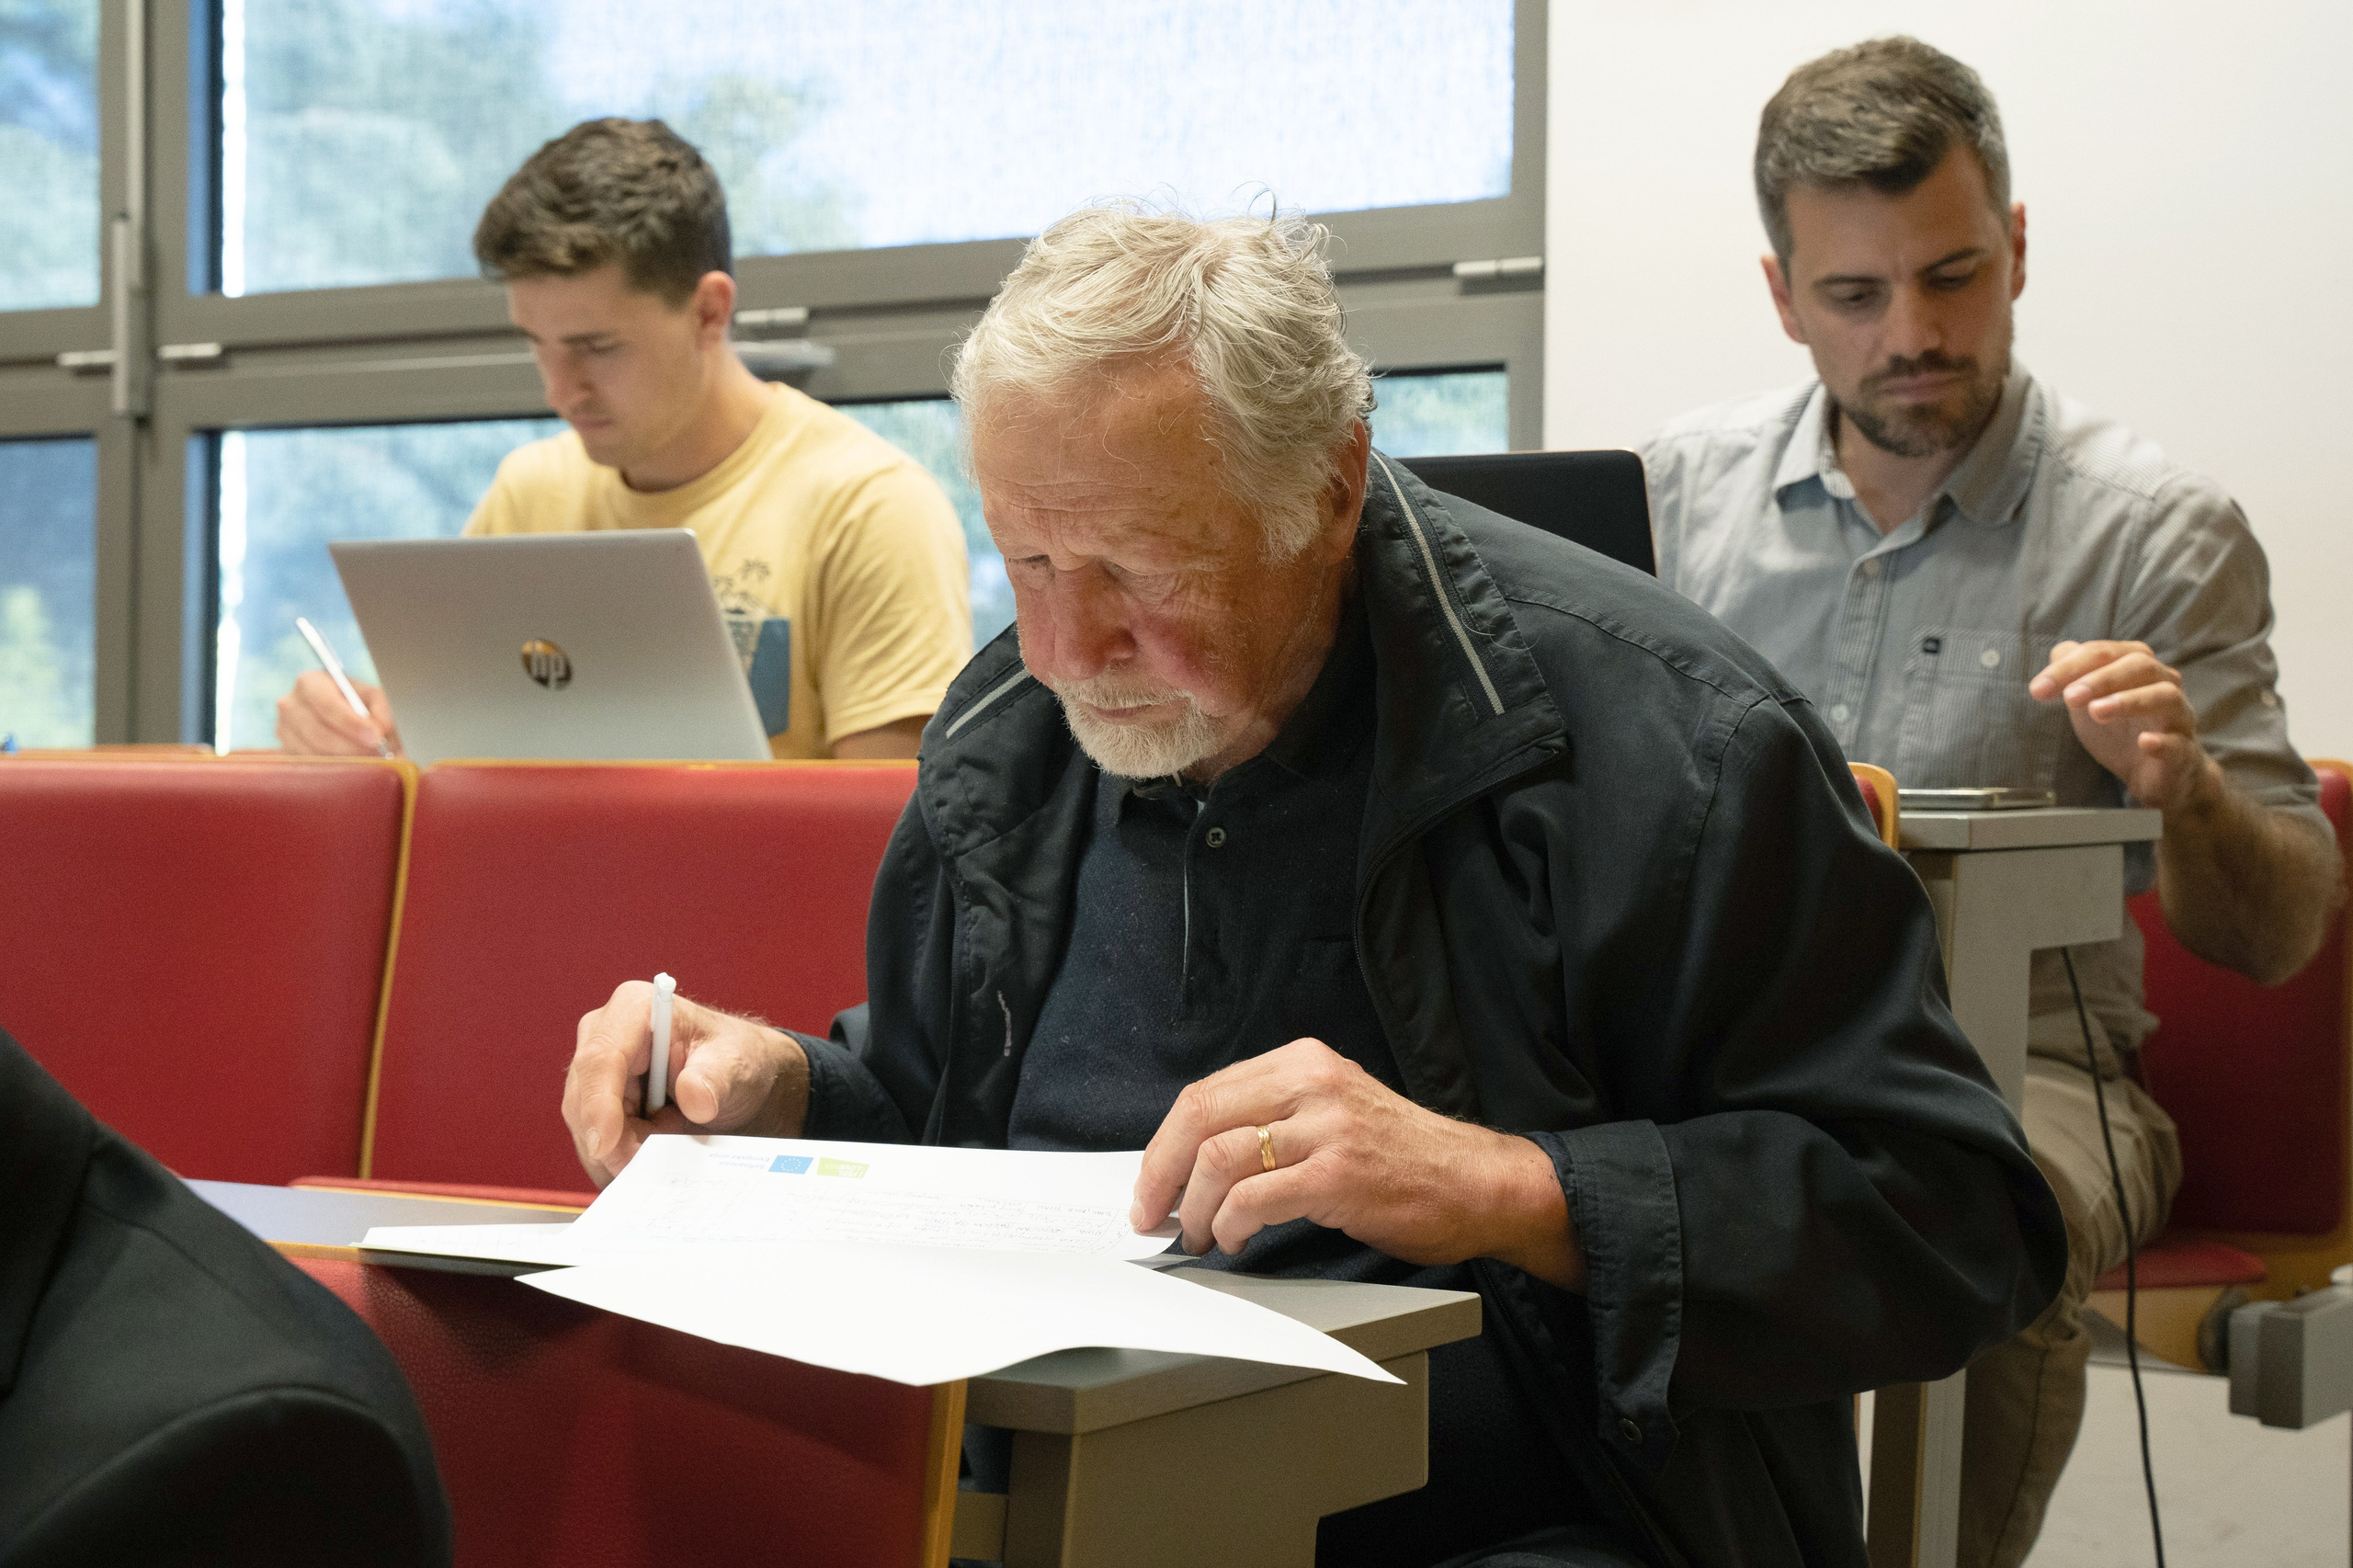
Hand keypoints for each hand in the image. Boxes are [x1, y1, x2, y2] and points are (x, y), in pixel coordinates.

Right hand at [275, 670, 403, 755]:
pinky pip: (309, 767)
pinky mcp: (286, 752)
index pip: (326, 704)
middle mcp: (290, 704)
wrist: (343, 716)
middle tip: (378, 754)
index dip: (351, 723)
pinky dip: (334, 770)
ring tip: (371, 760)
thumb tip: (381, 727)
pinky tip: (353, 766)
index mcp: (309, 682)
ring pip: (314, 753)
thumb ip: (381, 708)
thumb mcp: (373, 697)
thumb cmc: (358, 703)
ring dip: (346, 761)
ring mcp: (283, 730)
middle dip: (353, 747)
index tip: (375, 736)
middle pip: (319, 733)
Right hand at [561, 979, 809, 1186]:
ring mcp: (594, 1068)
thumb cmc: (733, 1059)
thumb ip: (714, 1079)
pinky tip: (656, 1145)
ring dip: (623, 1148)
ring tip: (672, 1134)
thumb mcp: (735, 1064)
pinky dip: (620, 1154)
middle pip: (584, 1099)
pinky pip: (592, 1139)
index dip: (598, 1104)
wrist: (734, 1077)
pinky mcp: (593, 1098)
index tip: (605, 1147)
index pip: (601, 1058)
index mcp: (635, 1009)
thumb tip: (694, 1099)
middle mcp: (604, 1033)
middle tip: (655, 1158)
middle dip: (614, 1140)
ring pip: (585, 1125)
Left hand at [1130, 1037, 1584, 1290]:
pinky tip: (1233, 1240)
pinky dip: (1228, 1225)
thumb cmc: (1404, 1157)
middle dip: (1161, 1172)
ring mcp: (1326, 1128)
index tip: (1151, 1180)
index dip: (1164, 1144)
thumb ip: (1273, 1118)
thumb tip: (1197, 1159)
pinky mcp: (1338, 1175)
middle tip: (1152, 1212)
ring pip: (1218, 1159)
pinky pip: (1253, 1200)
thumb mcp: (1333, 1111)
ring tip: (1198, 1234)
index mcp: (1304, 1063)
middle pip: (1199, 1116)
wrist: (1478, 1183)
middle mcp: (1312, 1084)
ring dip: (1194, 1208)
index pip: (1205, 1093)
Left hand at [2029, 640, 2217, 812]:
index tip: (2038, 689)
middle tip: (2070, 697)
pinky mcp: (2185, 751)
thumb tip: (2057, 650)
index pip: (2104, 653)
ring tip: (2097, 711)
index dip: (2069, 667)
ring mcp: (2178, 717)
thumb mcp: (2089, 702)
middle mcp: (2163, 684)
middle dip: (2102, 678)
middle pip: (2140, 665)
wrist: (2155, 775)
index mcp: (2137, 667)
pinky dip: (2163, 740)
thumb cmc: (2121, 731)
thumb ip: (2074, 675)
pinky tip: (2144, 742)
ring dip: (2130, 701)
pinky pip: (2180, 742)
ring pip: (2165, 696)